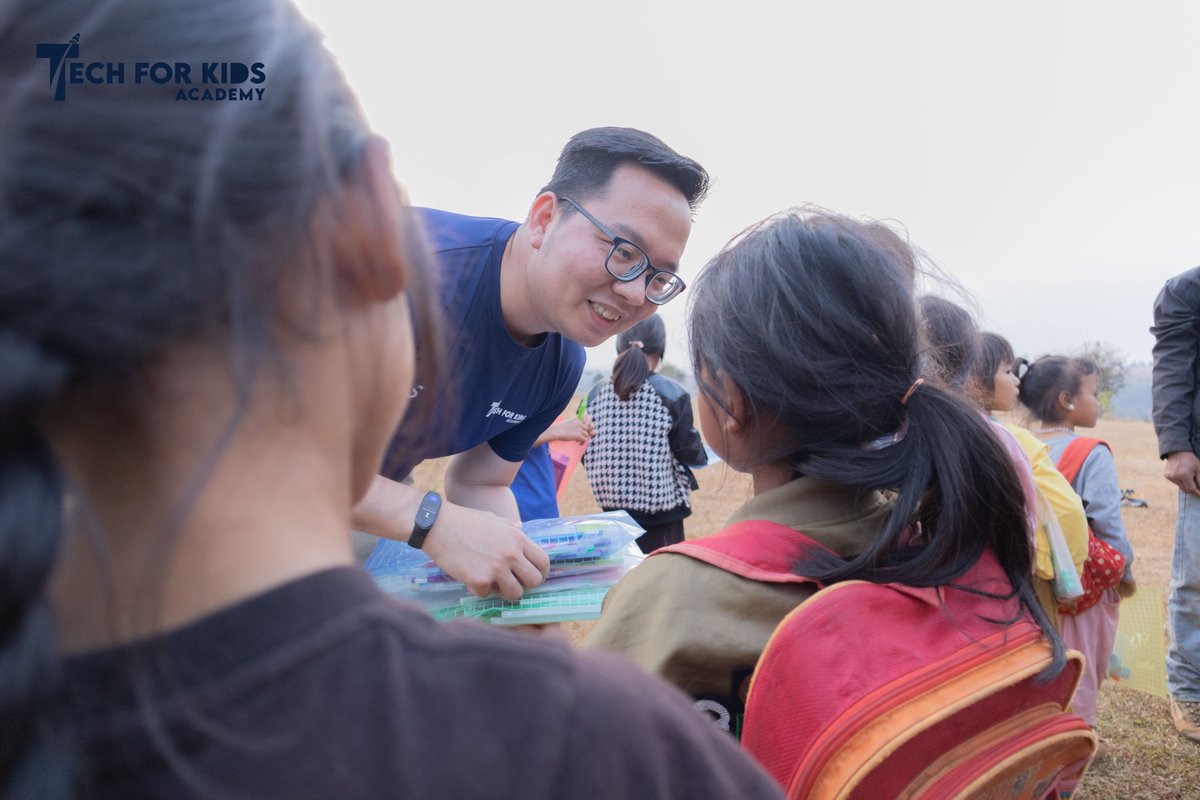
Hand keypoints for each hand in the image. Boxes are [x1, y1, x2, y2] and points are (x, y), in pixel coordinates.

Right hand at [422, 501, 549, 600]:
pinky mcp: (479, 580)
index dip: (541, 573)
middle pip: (534, 581)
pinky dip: (479, 590)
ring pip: (515, 594)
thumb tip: (521, 527)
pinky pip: (487, 595)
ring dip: (504, 591)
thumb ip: (510, 528)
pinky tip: (470, 578)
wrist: (438, 525)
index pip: (543, 562)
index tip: (534, 577)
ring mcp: (497, 568)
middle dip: (525, 585)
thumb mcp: (493, 519)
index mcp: (518, 538)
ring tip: (492, 582)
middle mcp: (512, 554)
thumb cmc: (465, 521)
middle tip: (512, 583)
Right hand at [546, 417, 593, 442]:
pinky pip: (584, 440)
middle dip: (588, 432)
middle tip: (582, 435)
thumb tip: (595, 433)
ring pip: (587, 434)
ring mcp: (580, 429)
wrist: (556, 431)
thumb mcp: (574, 425)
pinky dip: (582, 442)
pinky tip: (578, 443)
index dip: (590, 423)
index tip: (586, 427)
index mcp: (579, 417)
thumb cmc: (564, 428)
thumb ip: (584, 428)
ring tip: (577, 440)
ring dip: (583, 438)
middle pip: (590, 427)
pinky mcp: (578, 435)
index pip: (590, 418)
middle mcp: (580, 422)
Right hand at [1164, 451, 1199, 495]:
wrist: (1177, 451)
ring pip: (1180, 486)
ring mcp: (1170, 476)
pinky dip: (1180, 481)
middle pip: (1186, 489)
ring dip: (1186, 485)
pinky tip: (1182, 474)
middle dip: (1192, 489)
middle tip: (1197, 486)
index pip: (1191, 489)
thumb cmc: (1190, 460)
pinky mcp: (1167, 476)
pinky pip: (1176, 482)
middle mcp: (1175, 477)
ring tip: (1188, 476)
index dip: (1197, 493)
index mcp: (1184, 475)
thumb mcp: (1198, 469)